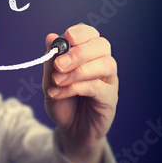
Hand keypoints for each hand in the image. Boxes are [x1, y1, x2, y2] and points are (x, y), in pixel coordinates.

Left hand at [42, 24, 118, 162]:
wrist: (70, 129)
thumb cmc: (62, 100)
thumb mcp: (50, 80)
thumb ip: (51, 60)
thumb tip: (50, 37)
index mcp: (88, 54)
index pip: (91, 34)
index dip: (81, 32)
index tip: (66, 38)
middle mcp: (102, 63)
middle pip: (102, 45)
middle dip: (79, 52)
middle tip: (59, 65)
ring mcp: (109, 80)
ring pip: (105, 64)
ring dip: (78, 71)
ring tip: (57, 80)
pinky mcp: (111, 98)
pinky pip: (97, 87)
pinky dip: (75, 88)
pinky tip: (58, 93)